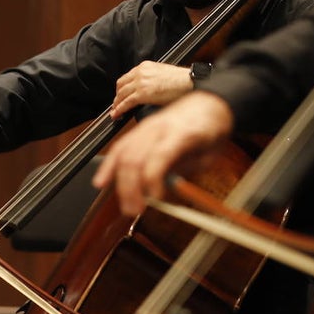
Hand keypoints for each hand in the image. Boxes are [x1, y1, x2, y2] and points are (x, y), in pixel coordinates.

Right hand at [93, 90, 233, 215]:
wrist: (208, 103)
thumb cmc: (211, 129)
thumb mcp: (209, 155)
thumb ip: (186, 171)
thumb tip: (165, 189)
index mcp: (182, 133)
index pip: (159, 156)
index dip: (152, 180)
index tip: (156, 199)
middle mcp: (160, 127)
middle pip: (136, 156)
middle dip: (131, 187)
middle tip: (136, 209)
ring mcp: (147, 126)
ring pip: (123, 151)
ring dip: (119, 181)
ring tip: (124, 204)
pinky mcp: (140, 129)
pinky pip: (120, 146)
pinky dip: (109, 165)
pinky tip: (102, 181)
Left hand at [110, 61, 193, 118]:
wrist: (189, 81)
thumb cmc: (181, 80)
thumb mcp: (162, 74)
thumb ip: (151, 79)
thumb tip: (147, 90)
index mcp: (145, 66)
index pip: (127, 77)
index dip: (122, 88)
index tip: (121, 95)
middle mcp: (140, 72)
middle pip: (121, 85)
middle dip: (117, 96)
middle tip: (117, 104)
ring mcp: (140, 83)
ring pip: (121, 94)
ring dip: (117, 104)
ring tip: (115, 112)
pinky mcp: (142, 93)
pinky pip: (126, 102)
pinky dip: (120, 109)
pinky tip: (117, 114)